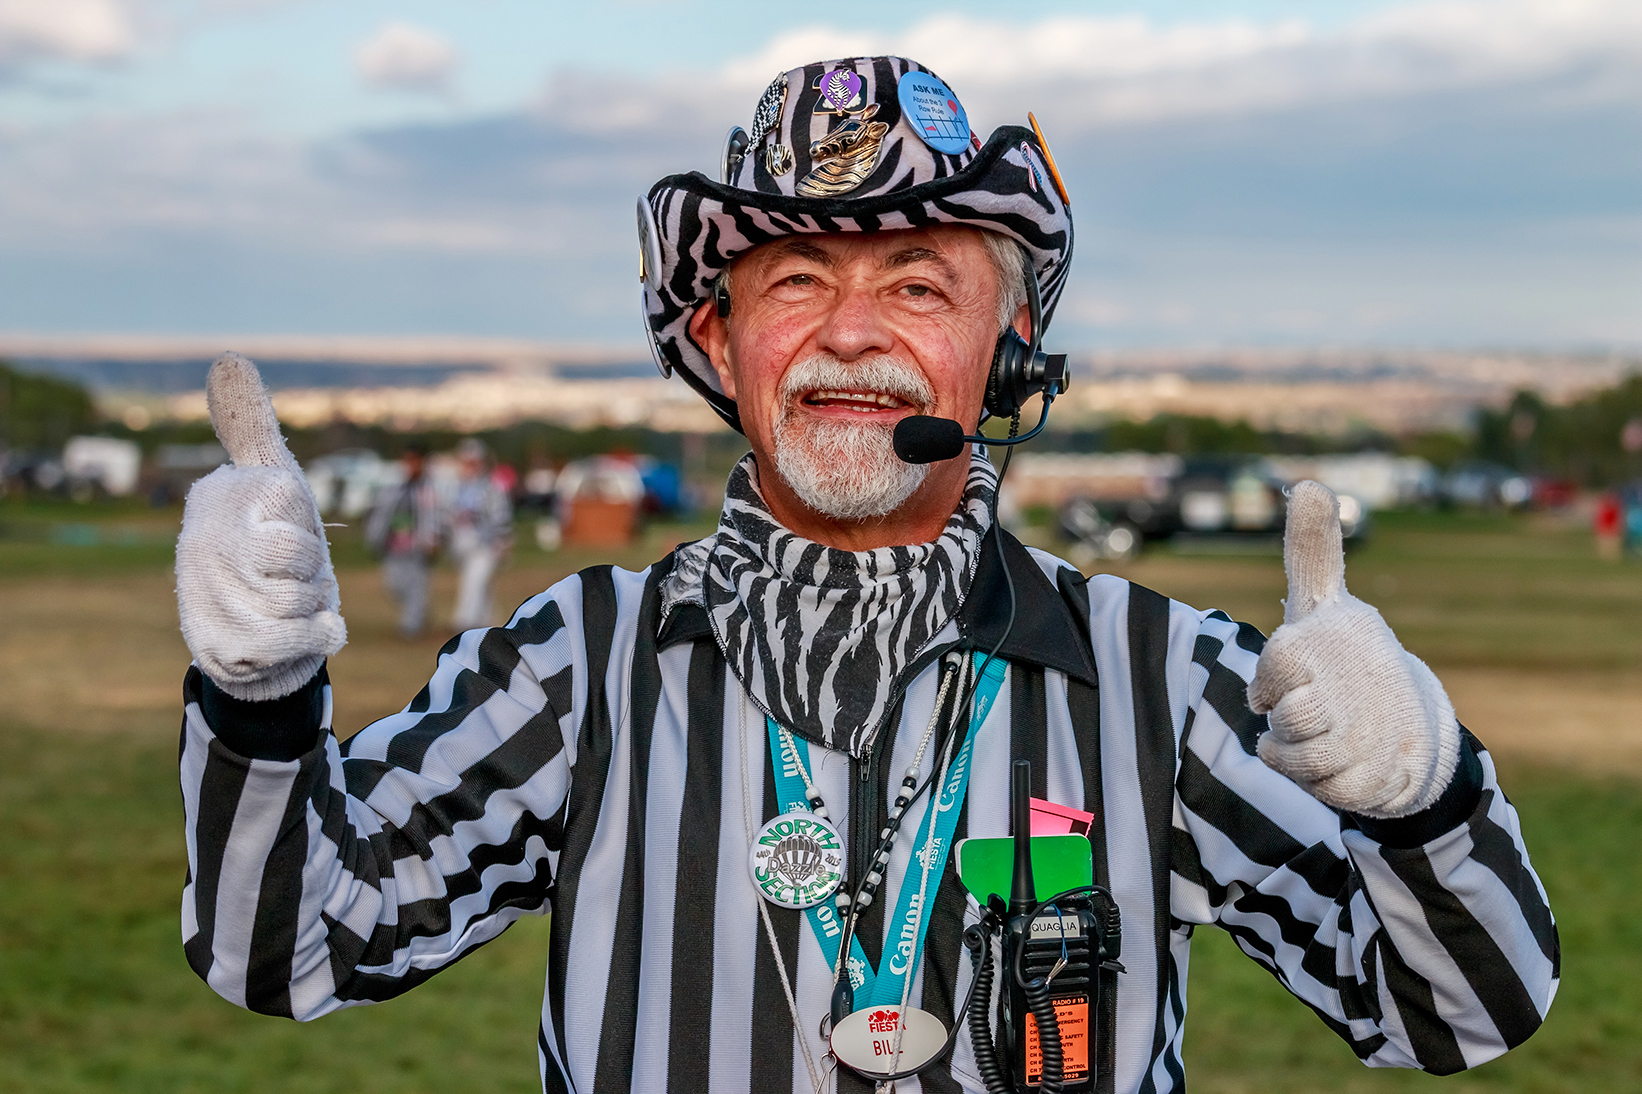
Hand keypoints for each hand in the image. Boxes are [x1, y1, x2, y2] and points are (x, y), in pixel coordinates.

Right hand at [175, 354, 345, 701]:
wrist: (253, 638)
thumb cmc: (269, 547)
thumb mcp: (271, 480)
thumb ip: (253, 427)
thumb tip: (230, 359)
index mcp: (217, 499)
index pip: (293, 499)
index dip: (303, 523)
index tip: (282, 530)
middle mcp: (201, 545)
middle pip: (299, 554)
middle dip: (313, 570)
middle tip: (294, 574)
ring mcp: (209, 599)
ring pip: (303, 597)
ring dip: (317, 604)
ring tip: (293, 603)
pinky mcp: (227, 648)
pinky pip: (304, 636)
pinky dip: (324, 635)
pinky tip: (312, 631)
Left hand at [1247, 481, 1458, 818]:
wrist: (1408, 728)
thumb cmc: (1348, 660)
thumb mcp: (1324, 604)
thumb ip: (1313, 551)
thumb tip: (1309, 483)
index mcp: (1338, 643)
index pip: (1278, 662)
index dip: (1268, 680)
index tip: (1281, 680)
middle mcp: (1357, 689)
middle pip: (1288, 718)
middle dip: (1285, 721)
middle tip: (1305, 711)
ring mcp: (1370, 736)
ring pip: (1298, 757)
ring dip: (1292, 753)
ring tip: (1313, 735)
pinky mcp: (1376, 780)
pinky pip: (1322, 789)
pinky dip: (1313, 782)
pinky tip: (1329, 763)